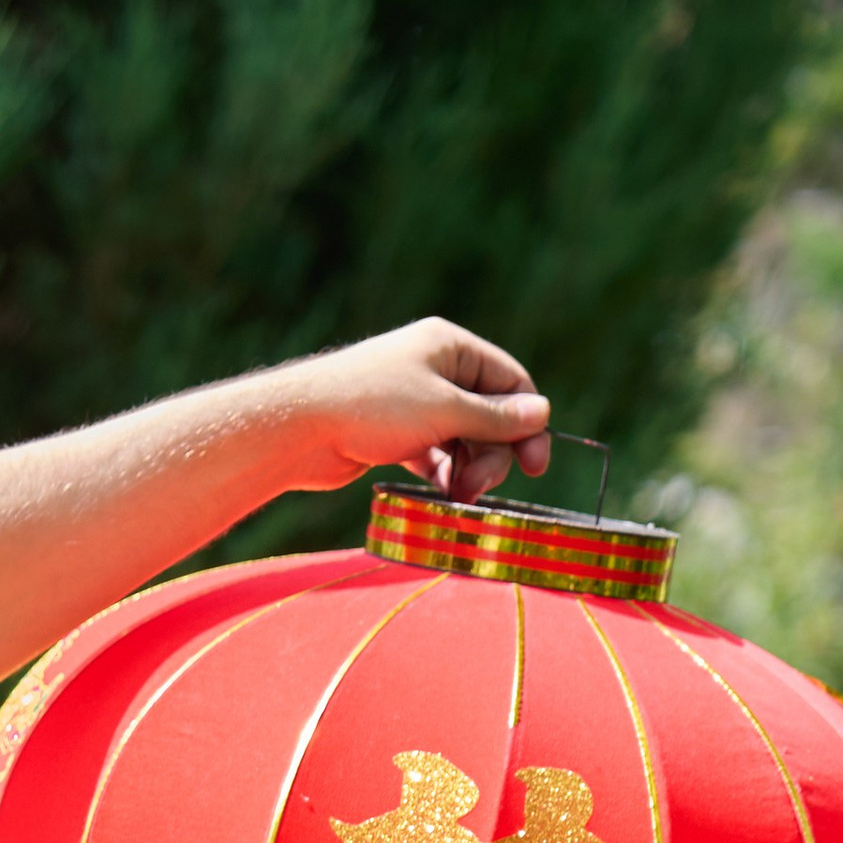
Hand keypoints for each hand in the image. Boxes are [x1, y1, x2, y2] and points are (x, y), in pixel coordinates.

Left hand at [287, 316, 553, 503]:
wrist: (300, 428)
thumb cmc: (372, 406)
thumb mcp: (445, 410)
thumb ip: (496, 418)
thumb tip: (542, 413)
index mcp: (451, 346)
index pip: (510, 381)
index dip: (527, 423)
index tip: (536, 466)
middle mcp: (435, 369)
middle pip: (489, 415)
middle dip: (491, 454)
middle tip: (477, 488)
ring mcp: (414, 402)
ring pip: (463, 438)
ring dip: (468, 469)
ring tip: (458, 496)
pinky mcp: (395, 433)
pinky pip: (436, 454)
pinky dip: (444, 473)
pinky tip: (444, 494)